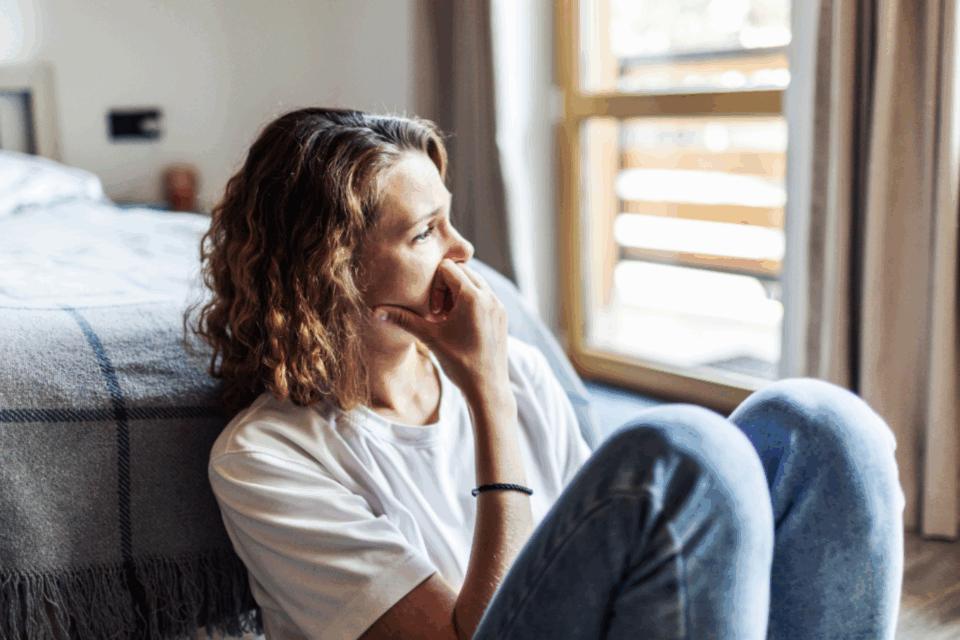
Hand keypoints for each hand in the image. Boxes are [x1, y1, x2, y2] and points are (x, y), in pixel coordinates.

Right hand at [372, 259, 509, 400]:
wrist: (487, 388)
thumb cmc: (459, 363)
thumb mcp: (429, 338)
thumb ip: (403, 320)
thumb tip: (375, 312)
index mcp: (473, 296)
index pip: (448, 267)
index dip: (434, 284)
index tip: (432, 310)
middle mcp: (489, 296)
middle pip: (462, 271)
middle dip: (446, 287)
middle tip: (438, 313)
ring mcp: (498, 305)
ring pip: (474, 282)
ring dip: (458, 294)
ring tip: (448, 319)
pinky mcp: (502, 315)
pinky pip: (484, 295)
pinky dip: (470, 302)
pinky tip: (460, 325)